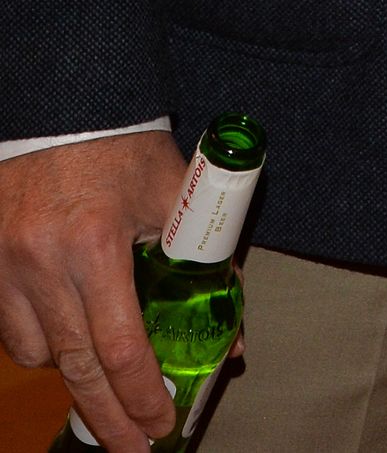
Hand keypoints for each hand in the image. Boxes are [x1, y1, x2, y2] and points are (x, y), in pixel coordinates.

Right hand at [0, 131, 187, 452]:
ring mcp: (5, 265)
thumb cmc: (121, 143)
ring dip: (72, 372)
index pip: (120, 347)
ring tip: (103, 377)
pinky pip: (9, 330)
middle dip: (110, 418)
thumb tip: (233, 333)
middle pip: (76, 368)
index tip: (162, 425)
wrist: (62, 99)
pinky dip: (38, 342)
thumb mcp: (171, 189)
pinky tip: (64, 337)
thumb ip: (202, 257)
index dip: (143, 396)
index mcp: (95, 243)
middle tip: (134, 450)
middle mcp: (42, 263)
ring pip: (37, 353)